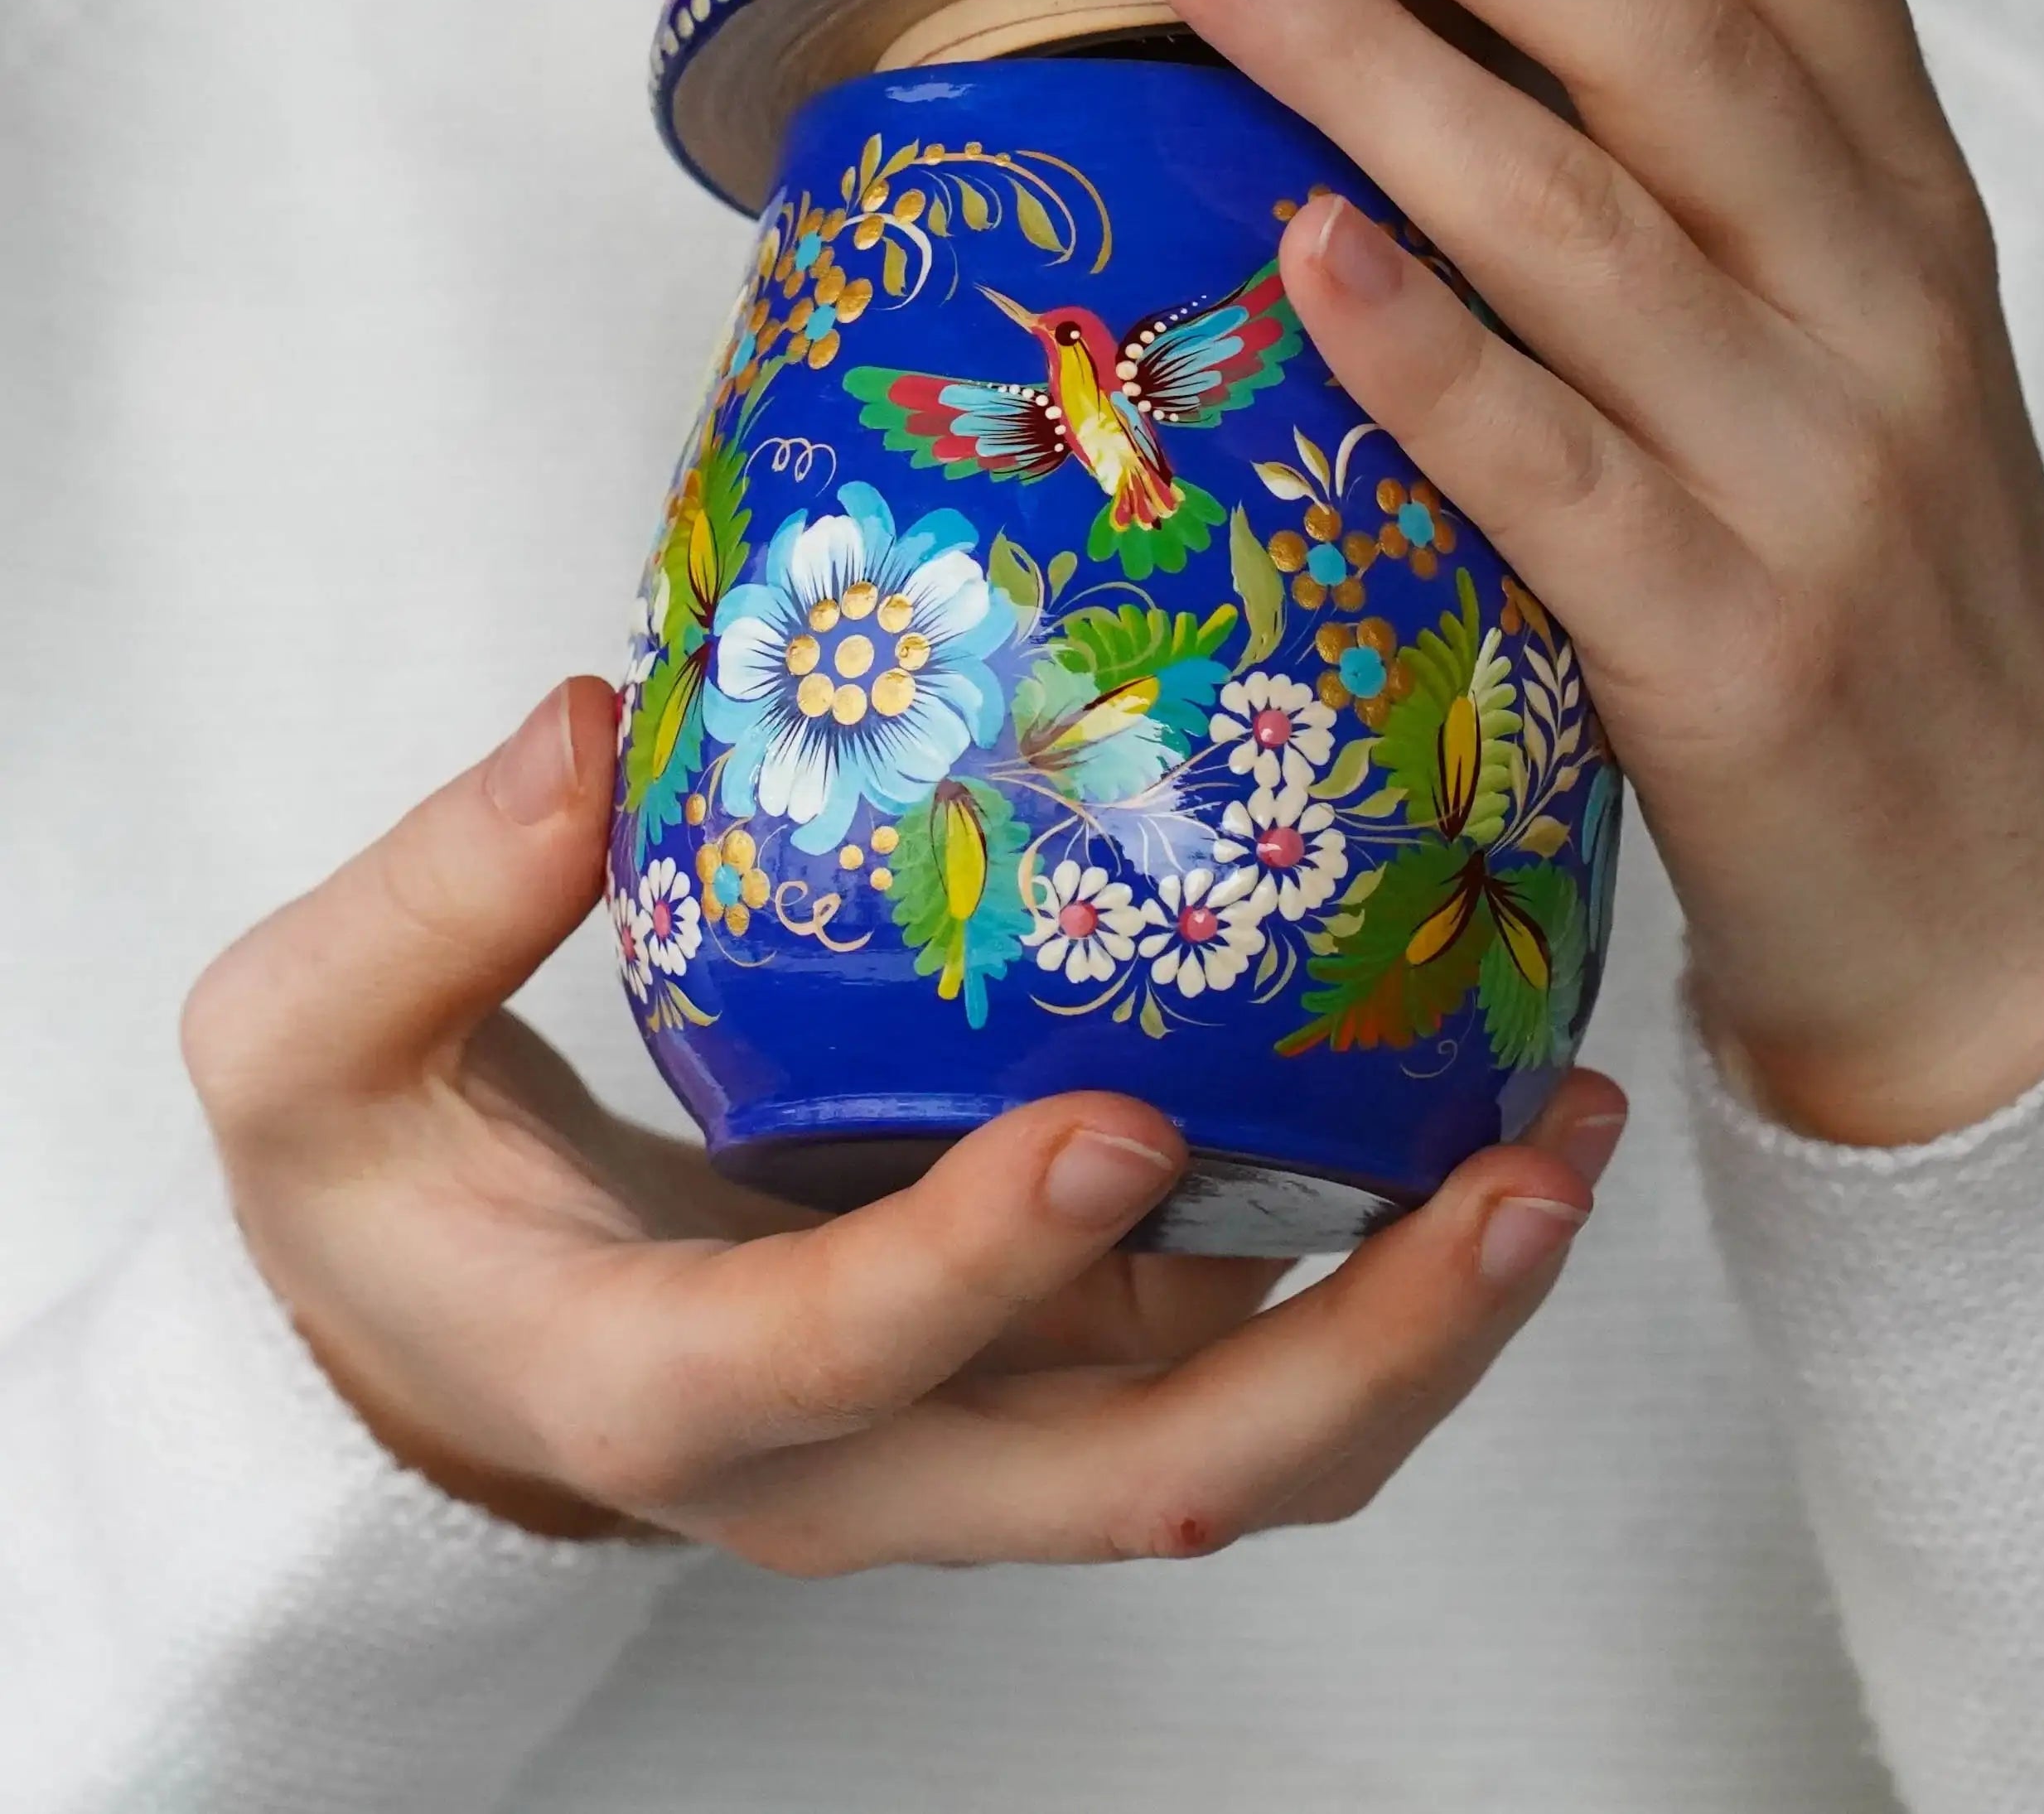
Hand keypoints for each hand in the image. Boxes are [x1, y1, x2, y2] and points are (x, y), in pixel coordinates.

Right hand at [182, 678, 1624, 1560]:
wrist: (461, 1338)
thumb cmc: (387, 1205)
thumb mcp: (310, 1054)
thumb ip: (418, 910)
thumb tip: (582, 741)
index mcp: (659, 1386)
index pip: (822, 1364)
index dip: (968, 1269)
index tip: (1105, 1122)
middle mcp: (860, 1455)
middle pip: (1137, 1476)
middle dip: (1350, 1355)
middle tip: (1511, 1179)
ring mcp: (980, 1429)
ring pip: (1236, 1440)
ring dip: (1424, 1326)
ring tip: (1558, 1147)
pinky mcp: (1049, 1363)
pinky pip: (1236, 1347)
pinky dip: (1376, 1266)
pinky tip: (1472, 1111)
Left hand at [1148, 0, 2043, 1147]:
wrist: (1997, 885)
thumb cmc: (1871, 601)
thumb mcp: (1839, 368)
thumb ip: (1710, 220)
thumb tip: (1442, 72)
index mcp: (1909, 228)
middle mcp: (1876, 318)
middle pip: (1666, 50)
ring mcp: (1807, 481)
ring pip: (1591, 227)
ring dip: (1383, 72)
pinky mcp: (1725, 650)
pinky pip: (1555, 470)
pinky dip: (1429, 352)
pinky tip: (1305, 246)